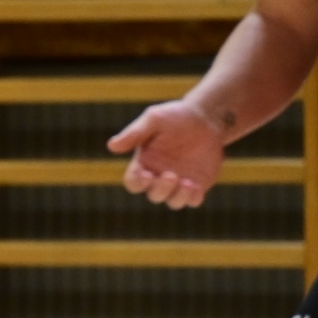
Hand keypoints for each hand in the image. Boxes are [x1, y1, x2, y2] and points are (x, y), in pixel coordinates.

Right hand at [109, 100, 226, 209]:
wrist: (205, 117)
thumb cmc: (174, 116)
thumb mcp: (154, 119)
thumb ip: (134, 133)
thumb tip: (111, 146)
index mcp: (144, 163)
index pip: (133, 182)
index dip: (137, 183)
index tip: (146, 175)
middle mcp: (158, 177)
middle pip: (154, 195)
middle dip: (161, 189)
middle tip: (171, 175)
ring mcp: (178, 183)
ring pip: (173, 201)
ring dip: (178, 197)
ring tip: (187, 183)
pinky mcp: (197, 184)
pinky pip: (193, 200)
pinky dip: (193, 198)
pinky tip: (197, 187)